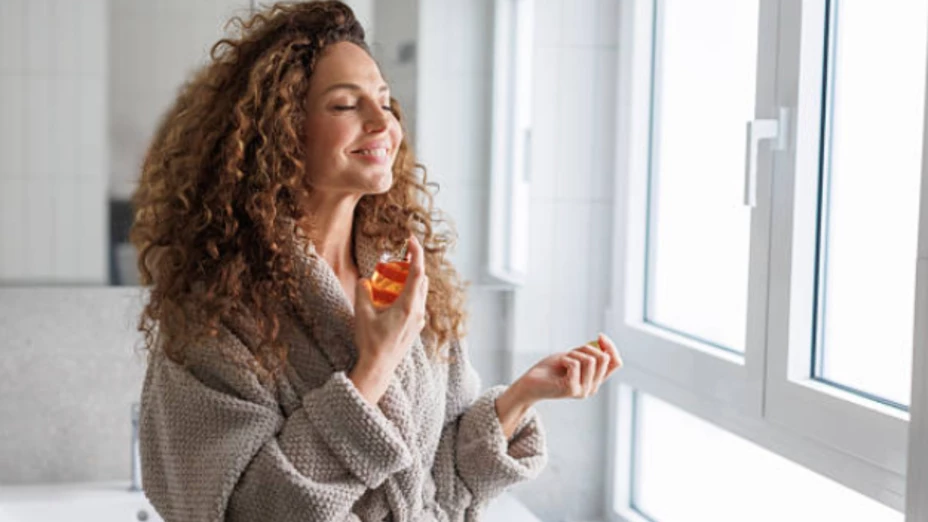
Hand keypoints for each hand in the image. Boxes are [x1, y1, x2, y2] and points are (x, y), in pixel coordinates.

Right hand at [350, 234, 428, 403]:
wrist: (379, 367)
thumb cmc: (371, 342)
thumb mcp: (362, 314)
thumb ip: (363, 292)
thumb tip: (365, 280)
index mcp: (408, 306)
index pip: (417, 272)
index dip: (416, 253)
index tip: (411, 239)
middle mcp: (418, 312)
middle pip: (422, 279)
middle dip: (413, 264)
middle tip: (400, 254)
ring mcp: (419, 320)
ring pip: (421, 291)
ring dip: (412, 279)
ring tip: (396, 273)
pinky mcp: (415, 326)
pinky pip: (418, 302)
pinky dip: (410, 292)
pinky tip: (395, 294)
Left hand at [515, 333, 622, 401]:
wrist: (529, 383)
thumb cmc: (550, 369)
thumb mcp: (573, 356)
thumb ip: (588, 352)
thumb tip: (602, 340)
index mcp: (595, 380)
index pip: (616, 363)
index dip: (611, 347)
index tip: (600, 336)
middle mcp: (592, 387)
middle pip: (604, 359)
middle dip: (587, 348)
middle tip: (570, 353)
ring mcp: (583, 390)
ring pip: (590, 360)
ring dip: (574, 353)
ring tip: (563, 360)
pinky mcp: (571, 390)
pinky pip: (575, 364)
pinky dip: (565, 359)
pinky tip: (559, 365)